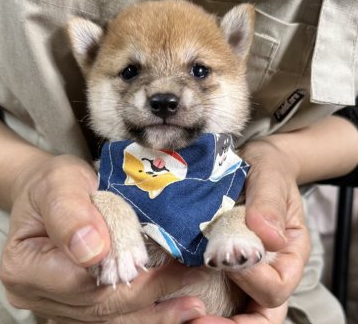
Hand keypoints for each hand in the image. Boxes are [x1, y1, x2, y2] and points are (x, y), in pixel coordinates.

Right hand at [0, 154, 205, 322]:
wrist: (52, 191)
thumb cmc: (54, 184)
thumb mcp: (60, 184)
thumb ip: (70, 214)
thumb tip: (93, 252)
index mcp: (26, 266)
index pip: (81, 281)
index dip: (127, 277)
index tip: (170, 265)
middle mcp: (38, 294)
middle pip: (99, 306)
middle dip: (150, 296)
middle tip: (192, 287)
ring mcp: (58, 302)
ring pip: (109, 318)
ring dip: (154, 314)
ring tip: (191, 307)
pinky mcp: (78, 301)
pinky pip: (113, 315)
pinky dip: (144, 314)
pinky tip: (173, 310)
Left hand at [192, 138, 309, 322]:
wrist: (254, 163)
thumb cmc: (267, 169)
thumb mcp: (270, 177)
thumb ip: (269, 204)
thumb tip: (268, 236)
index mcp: (289, 252)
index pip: (278, 286)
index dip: (254, 280)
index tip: (228, 261)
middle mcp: (270, 266)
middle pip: (262, 312)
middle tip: (198, 323)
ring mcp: (248, 268)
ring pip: (241, 308)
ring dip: (217, 319)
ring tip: (188, 320)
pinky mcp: (227, 261)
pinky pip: (221, 292)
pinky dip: (203, 301)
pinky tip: (182, 299)